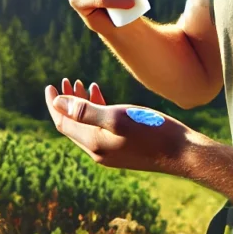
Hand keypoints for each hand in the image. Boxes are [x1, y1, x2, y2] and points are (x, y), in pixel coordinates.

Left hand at [45, 81, 194, 176]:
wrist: (182, 152)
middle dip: (66, 102)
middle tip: (64, 81)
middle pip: (72, 125)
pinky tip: (101, 93)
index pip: (62, 123)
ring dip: (81, 104)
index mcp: (93, 144)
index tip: (50, 86)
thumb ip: (85, 111)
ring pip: (87, 125)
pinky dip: (97, 110)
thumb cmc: (152, 131)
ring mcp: (111, 151)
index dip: (54, 104)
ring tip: (81, 83)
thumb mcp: (117, 117)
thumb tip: (57, 103)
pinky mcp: (123, 147)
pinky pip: (101, 128)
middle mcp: (98, 151)